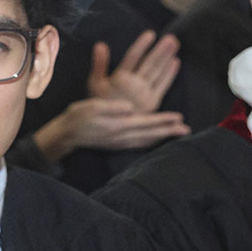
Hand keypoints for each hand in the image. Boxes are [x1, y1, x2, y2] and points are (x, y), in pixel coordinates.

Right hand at [35, 98, 189, 160]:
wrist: (65, 134)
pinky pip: (139, 144)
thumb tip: (131, 107)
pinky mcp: (116, 144)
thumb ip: (112, 107)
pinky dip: (151, 142)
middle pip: (150, 133)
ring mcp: (119, 143)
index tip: (178, 117)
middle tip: (186, 128)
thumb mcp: (92, 106)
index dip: (163, 120)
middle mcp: (121, 137)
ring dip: (163, 137)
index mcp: (118, 125)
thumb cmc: (77, 117)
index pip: (146, 122)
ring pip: (146, 140)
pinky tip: (156, 140)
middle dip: (168, 130)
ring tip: (177, 134)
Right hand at [88, 31, 180, 113]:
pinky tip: (175, 62)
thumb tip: (100, 45)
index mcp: (120, 80)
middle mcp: (134, 86)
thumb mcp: (95, 83)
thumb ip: (99, 63)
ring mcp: (145, 94)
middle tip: (170, 38)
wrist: (108, 126)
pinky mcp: (153, 102)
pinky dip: (170, 74)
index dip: (141, 45)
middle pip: (149, 64)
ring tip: (175, 44)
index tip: (150, 34)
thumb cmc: (100, 103)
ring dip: (167, 57)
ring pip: (158, 72)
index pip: (132, 58)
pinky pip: (163, 85)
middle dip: (160, 50)